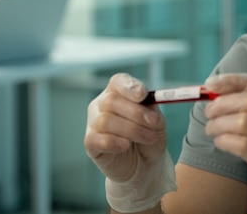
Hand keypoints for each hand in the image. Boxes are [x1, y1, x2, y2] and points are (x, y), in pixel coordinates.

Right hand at [84, 73, 175, 212]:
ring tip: (149, 138)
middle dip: (135, 112)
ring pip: (105, 121)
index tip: (143, 95)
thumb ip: (152, 110)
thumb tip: (149, 105)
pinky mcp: (90, 144)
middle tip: (154, 122)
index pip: (118, 82)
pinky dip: (113, 142)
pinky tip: (126, 146)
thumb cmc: (149, 135)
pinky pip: (96, 139)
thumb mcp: (156, 120)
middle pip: (111, 101)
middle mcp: (102, 104)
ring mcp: (93, 123)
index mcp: (119, 92)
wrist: (145, 163)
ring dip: (132, 130)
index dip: (129, 87)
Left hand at [204, 73, 246, 213]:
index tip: (211, 85)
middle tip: (209, 112)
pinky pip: (242, 145)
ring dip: (219, 124)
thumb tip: (221, 93)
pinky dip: (225, 141)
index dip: (231, 81)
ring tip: (211, 129)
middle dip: (222, 104)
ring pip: (242, 121)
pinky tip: (221, 142)